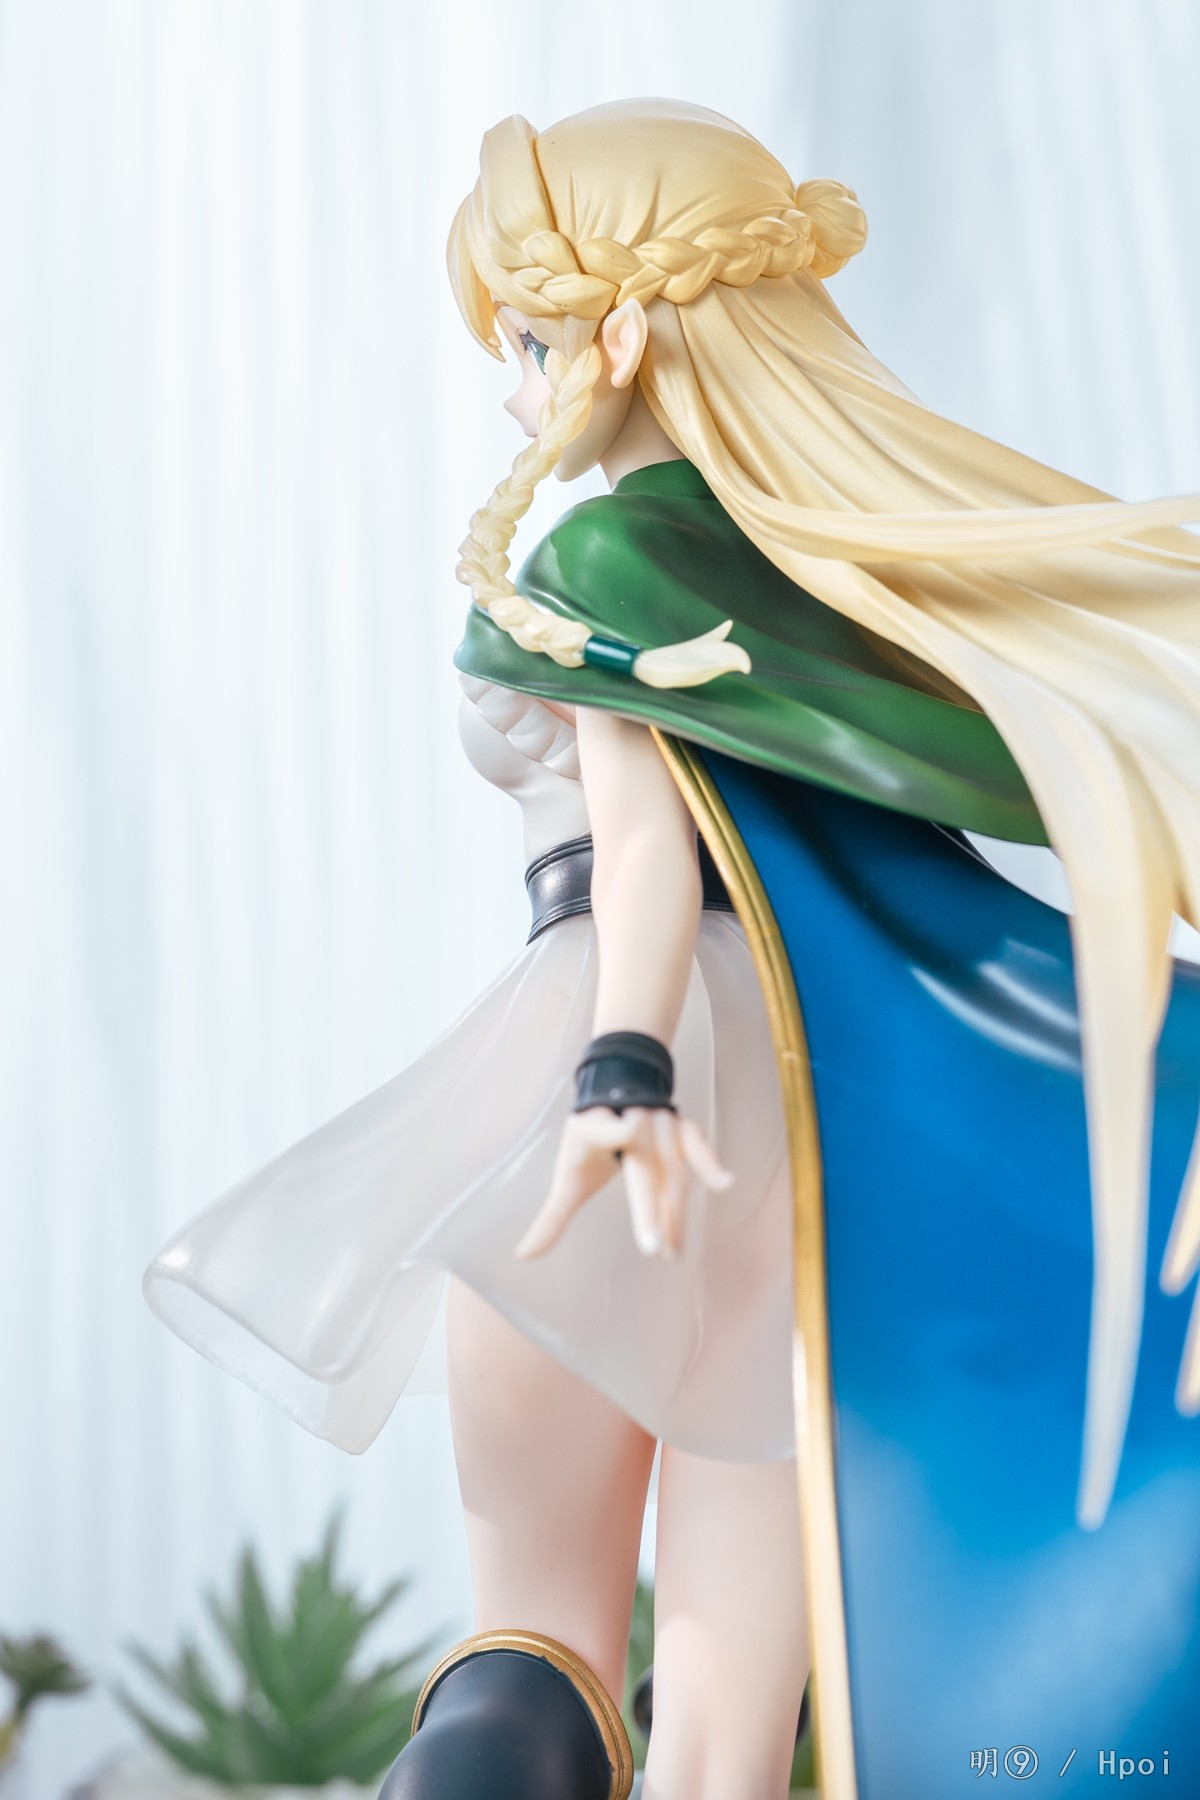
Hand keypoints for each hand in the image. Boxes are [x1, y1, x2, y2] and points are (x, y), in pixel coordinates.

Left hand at [515, 1107, 732, 1261]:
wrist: (618, 1085)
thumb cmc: (591, 1138)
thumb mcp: (570, 1172)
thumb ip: (554, 1216)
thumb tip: (523, 1256)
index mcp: (594, 1126)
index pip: (606, 1127)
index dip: (618, 1128)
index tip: (631, 1128)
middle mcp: (631, 1119)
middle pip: (644, 1165)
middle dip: (651, 1206)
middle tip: (653, 1248)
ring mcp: (659, 1121)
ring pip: (672, 1167)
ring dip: (675, 1210)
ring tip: (673, 1251)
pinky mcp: (680, 1125)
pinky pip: (696, 1145)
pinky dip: (709, 1163)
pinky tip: (725, 1183)